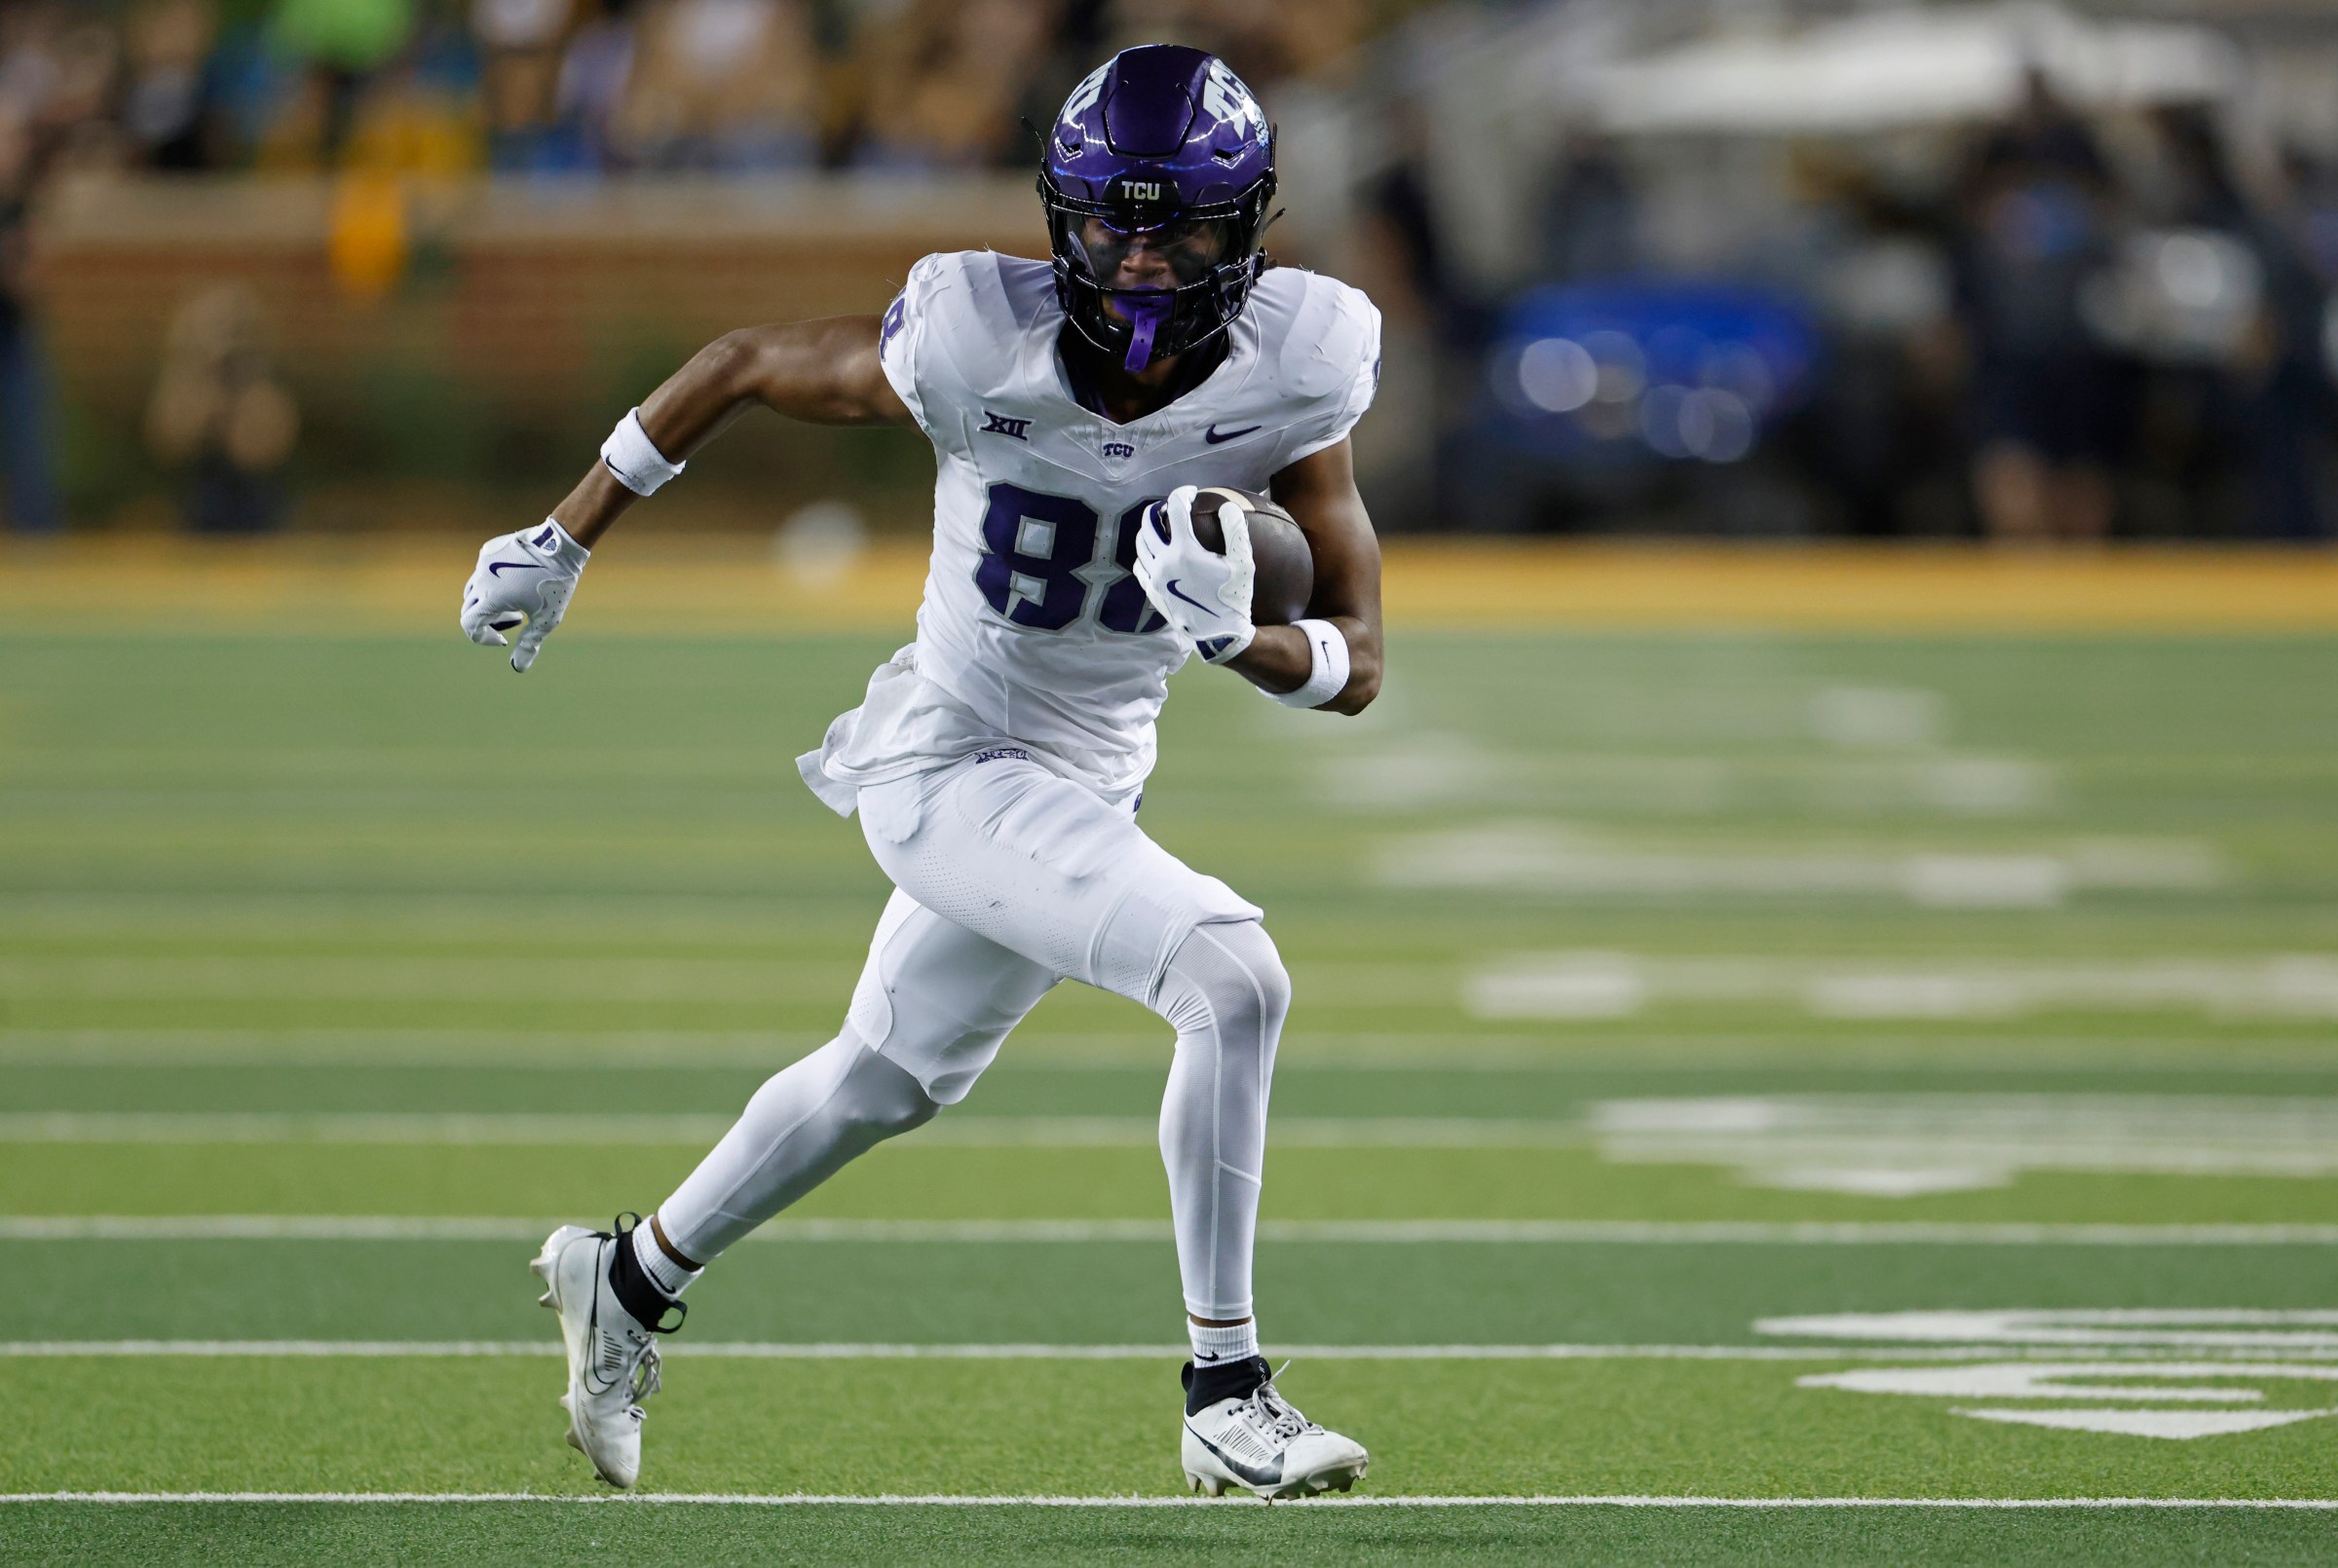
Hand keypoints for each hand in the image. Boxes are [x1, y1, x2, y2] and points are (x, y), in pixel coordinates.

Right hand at [460, 519, 589, 672]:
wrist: (561, 545)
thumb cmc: (555, 584)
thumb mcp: (546, 619)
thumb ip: (529, 644)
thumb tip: (518, 668)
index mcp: (490, 598)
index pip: (469, 626)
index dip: (483, 638)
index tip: (504, 640)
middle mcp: (481, 579)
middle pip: (469, 609)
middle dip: (488, 621)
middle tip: (516, 620)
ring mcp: (483, 562)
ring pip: (473, 590)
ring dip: (488, 603)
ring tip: (517, 603)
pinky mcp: (489, 549)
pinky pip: (482, 572)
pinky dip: (492, 583)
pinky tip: (517, 581)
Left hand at [1133, 485, 1255, 663]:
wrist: (1218, 636)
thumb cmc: (1233, 599)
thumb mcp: (1243, 564)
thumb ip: (1236, 530)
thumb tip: (1227, 506)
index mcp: (1184, 551)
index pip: (1175, 509)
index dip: (1182, 494)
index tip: (1191, 493)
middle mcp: (1163, 562)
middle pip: (1149, 523)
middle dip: (1158, 509)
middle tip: (1169, 506)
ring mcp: (1154, 578)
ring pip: (1140, 544)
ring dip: (1148, 530)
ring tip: (1160, 527)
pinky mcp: (1152, 592)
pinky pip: (1139, 566)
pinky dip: (1144, 554)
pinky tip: (1155, 554)